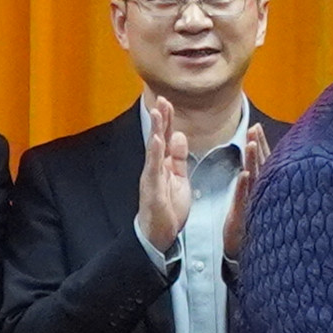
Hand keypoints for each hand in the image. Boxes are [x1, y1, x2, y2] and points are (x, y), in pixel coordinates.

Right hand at [132, 96, 194, 254]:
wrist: (158, 235)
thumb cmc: (168, 208)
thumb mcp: (179, 178)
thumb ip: (179, 158)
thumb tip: (180, 136)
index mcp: (164, 164)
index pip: (166, 137)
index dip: (168, 120)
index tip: (168, 101)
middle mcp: (155, 167)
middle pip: (159, 138)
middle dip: (161, 118)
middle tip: (162, 98)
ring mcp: (152, 176)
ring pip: (154, 149)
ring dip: (156, 129)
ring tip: (158, 112)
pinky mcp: (153, 188)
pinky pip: (154, 168)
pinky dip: (156, 153)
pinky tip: (158, 139)